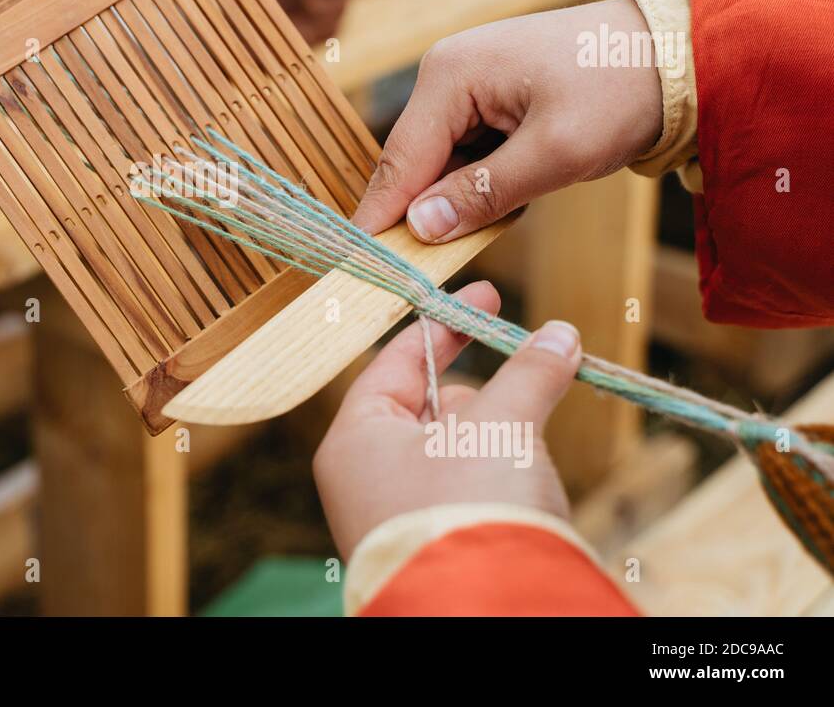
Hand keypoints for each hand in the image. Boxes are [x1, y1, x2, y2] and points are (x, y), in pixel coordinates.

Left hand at [313, 281, 581, 559]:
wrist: (486, 618)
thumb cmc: (472, 511)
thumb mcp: (503, 427)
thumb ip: (529, 373)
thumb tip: (559, 334)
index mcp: (355, 438)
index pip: (397, 362)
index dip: (446, 325)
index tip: (488, 295)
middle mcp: (366, 476)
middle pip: (431, 406)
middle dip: (485, 394)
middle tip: (528, 381)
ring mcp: (399, 514)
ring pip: (458, 450)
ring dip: (499, 439)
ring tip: (523, 456)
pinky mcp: (437, 544)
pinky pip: (471, 491)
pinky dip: (502, 477)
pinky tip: (526, 489)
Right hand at [352, 0, 662, 239]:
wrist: (680, 48)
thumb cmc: (621, 88)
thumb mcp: (556, 151)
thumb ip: (484, 193)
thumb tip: (421, 228)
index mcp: (449, 75)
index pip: (398, 161)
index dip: (380, 219)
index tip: (361, 269)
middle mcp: (445, 74)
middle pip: (413, 164)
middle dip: (424, 212)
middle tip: (427, 270)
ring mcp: (466, 84)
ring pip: (441, 163)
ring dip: (461, 198)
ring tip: (501, 218)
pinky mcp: (489, 98)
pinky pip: (467, 153)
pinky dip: (483, 182)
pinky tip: (515, 195)